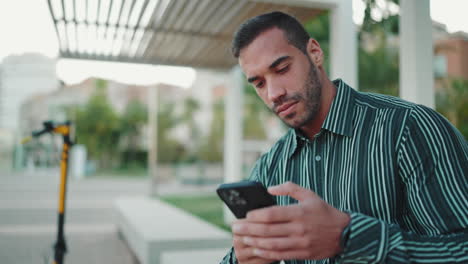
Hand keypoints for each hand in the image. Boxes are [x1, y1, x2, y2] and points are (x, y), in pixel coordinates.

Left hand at [232, 182, 349, 260]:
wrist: (345, 233)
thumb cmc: (323, 211)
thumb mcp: (309, 194)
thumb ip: (289, 188)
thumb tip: (269, 189)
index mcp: (300, 212)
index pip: (273, 214)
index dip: (256, 215)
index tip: (245, 215)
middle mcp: (299, 228)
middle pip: (268, 230)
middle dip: (249, 229)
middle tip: (235, 228)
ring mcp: (301, 242)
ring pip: (272, 244)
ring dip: (254, 242)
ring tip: (242, 238)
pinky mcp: (303, 253)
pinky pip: (281, 255)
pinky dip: (266, 253)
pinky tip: (256, 249)